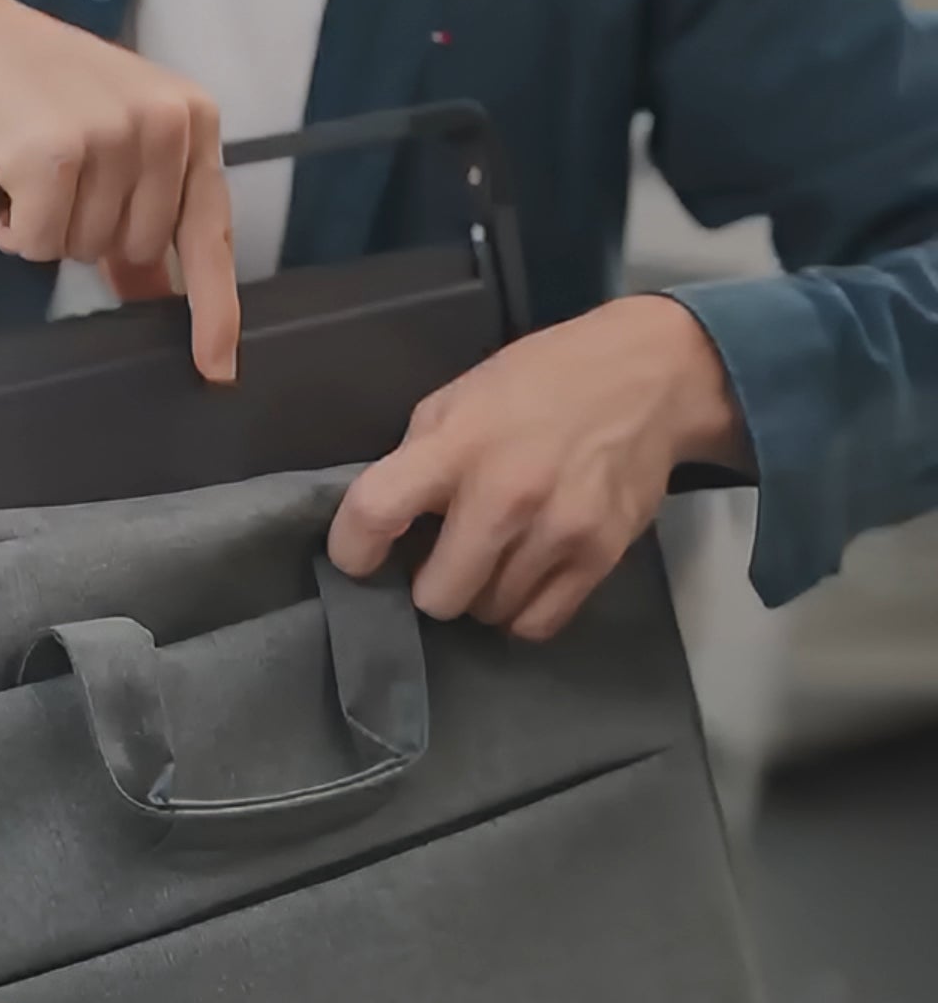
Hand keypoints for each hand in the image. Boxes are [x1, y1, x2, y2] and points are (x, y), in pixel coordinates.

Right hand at [0, 0, 238, 381]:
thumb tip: (159, 295)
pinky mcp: (53, 156)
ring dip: (44, 226)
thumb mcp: (110, 145)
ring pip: (82, 252)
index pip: (211, 231)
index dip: (214, 308)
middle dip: (88, 233)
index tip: (217, 369)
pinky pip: (37, 246)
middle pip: (136, 251)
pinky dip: (11, 228)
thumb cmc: (34, 92)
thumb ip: (143, 213)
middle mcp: (163, 124)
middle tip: (57, 177)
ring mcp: (109, 137)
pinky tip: (0, 176)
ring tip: (25, 167)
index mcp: (190, 120)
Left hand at [327, 295, 747, 640]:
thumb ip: (418, 458)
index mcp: (457, 445)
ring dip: (480, 594)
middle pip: (437, 595)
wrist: (651, 379)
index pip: (376, 512)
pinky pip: (537, 623)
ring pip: (487, 612)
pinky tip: (523, 576)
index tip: (358, 558)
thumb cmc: (540, 382)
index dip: (351, 549)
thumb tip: (386, 521)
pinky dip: (521, 610)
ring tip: (492, 557)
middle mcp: (506, 495)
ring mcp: (558, 531)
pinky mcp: (601, 557)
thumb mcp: (459, 397)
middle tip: (442, 557)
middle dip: (429, 584)